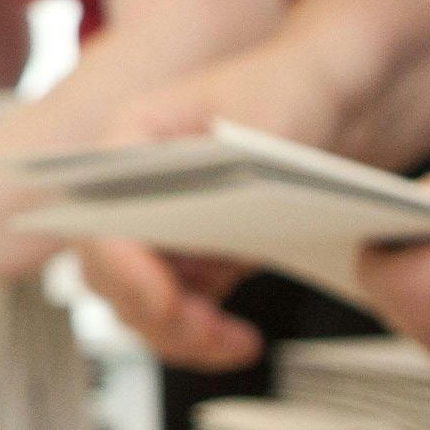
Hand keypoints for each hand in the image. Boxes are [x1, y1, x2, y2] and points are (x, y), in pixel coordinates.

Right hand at [70, 45, 354, 372]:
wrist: (332, 99)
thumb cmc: (292, 88)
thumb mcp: (271, 121)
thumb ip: (233, 169)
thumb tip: (206, 218)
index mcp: (132, 138)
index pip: (97, 209)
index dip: (123, 263)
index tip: (165, 298)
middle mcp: (134, 186)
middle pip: (108, 267)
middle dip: (151, 310)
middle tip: (203, 330)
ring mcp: (162, 225)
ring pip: (138, 300)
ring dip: (177, 333)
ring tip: (232, 341)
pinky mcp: (194, 257)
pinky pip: (177, 311)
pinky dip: (201, 336)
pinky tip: (239, 341)